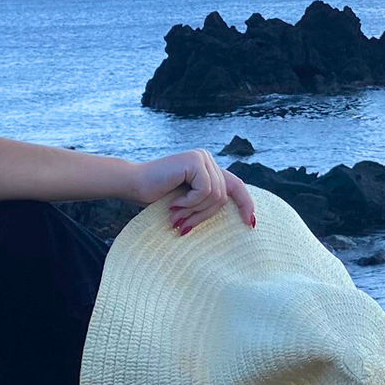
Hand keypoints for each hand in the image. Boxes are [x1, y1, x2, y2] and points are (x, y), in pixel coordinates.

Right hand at [127, 150, 256, 234]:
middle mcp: (208, 160)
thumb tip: (239, 218)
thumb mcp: (188, 203)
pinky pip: (204, 190)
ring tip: (176, 216)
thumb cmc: (157, 197)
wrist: (133, 185)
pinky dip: (190, 202)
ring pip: (215, 196)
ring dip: (195, 211)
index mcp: (209, 168)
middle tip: (183, 227)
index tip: (250, 223)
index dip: (246, 203)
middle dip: (203, 216)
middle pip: (223, 197)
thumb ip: (207, 203)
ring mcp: (202, 158)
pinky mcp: (195, 160)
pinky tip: (174, 202)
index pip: (236, 185)